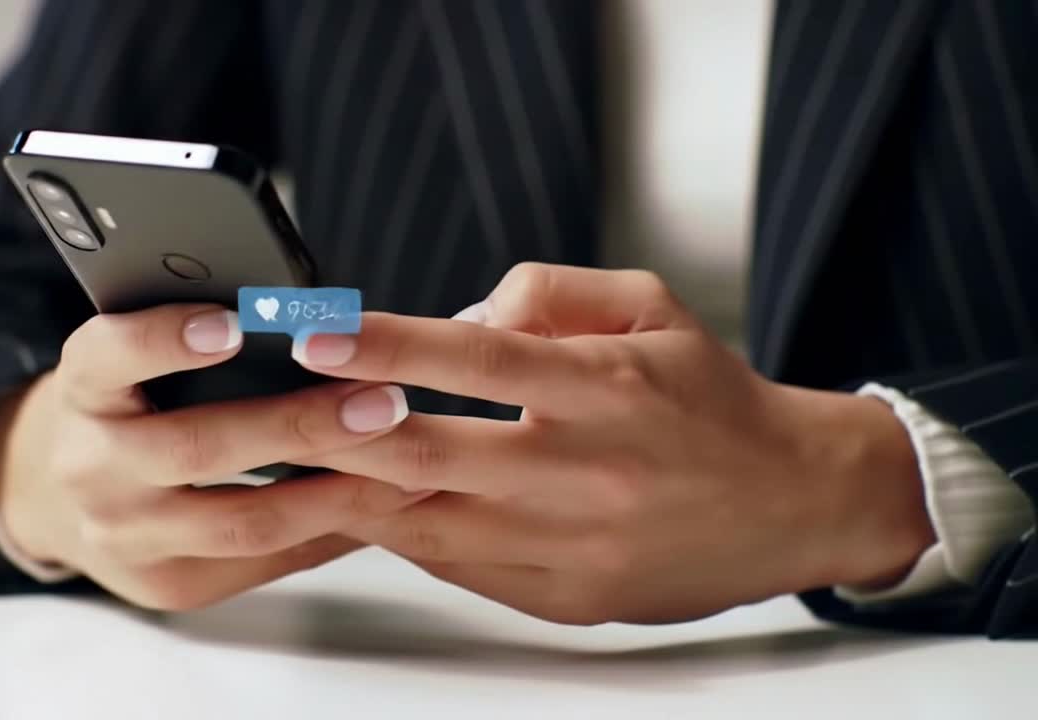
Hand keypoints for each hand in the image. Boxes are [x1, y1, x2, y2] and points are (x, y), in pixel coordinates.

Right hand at [0, 303, 422, 610]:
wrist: (66, 499)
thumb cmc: (133, 407)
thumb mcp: (139, 366)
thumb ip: (209, 341)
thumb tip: (325, 323)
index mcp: (83, 391)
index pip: (108, 357)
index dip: (165, 339)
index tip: (232, 324)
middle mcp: (91, 466)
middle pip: (196, 449)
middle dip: (298, 425)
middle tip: (380, 402)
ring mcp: (123, 536)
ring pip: (240, 522)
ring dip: (334, 494)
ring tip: (406, 468)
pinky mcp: (166, 583)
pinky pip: (260, 561)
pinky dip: (327, 532)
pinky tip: (381, 507)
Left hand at [292, 263, 935, 623]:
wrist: (795, 500)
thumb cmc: (712, 399)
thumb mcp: (650, 307)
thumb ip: (548, 291)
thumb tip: (456, 315)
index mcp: (606, 388)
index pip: (477, 358)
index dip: (386, 346)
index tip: (315, 334)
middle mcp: (587, 471)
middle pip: (431, 458)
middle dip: (334, 435)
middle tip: (265, 415)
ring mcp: (575, 545)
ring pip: (429, 526)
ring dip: (350, 498)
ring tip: (286, 471)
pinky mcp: (568, 597)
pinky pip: (460, 568)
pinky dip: (404, 538)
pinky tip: (365, 511)